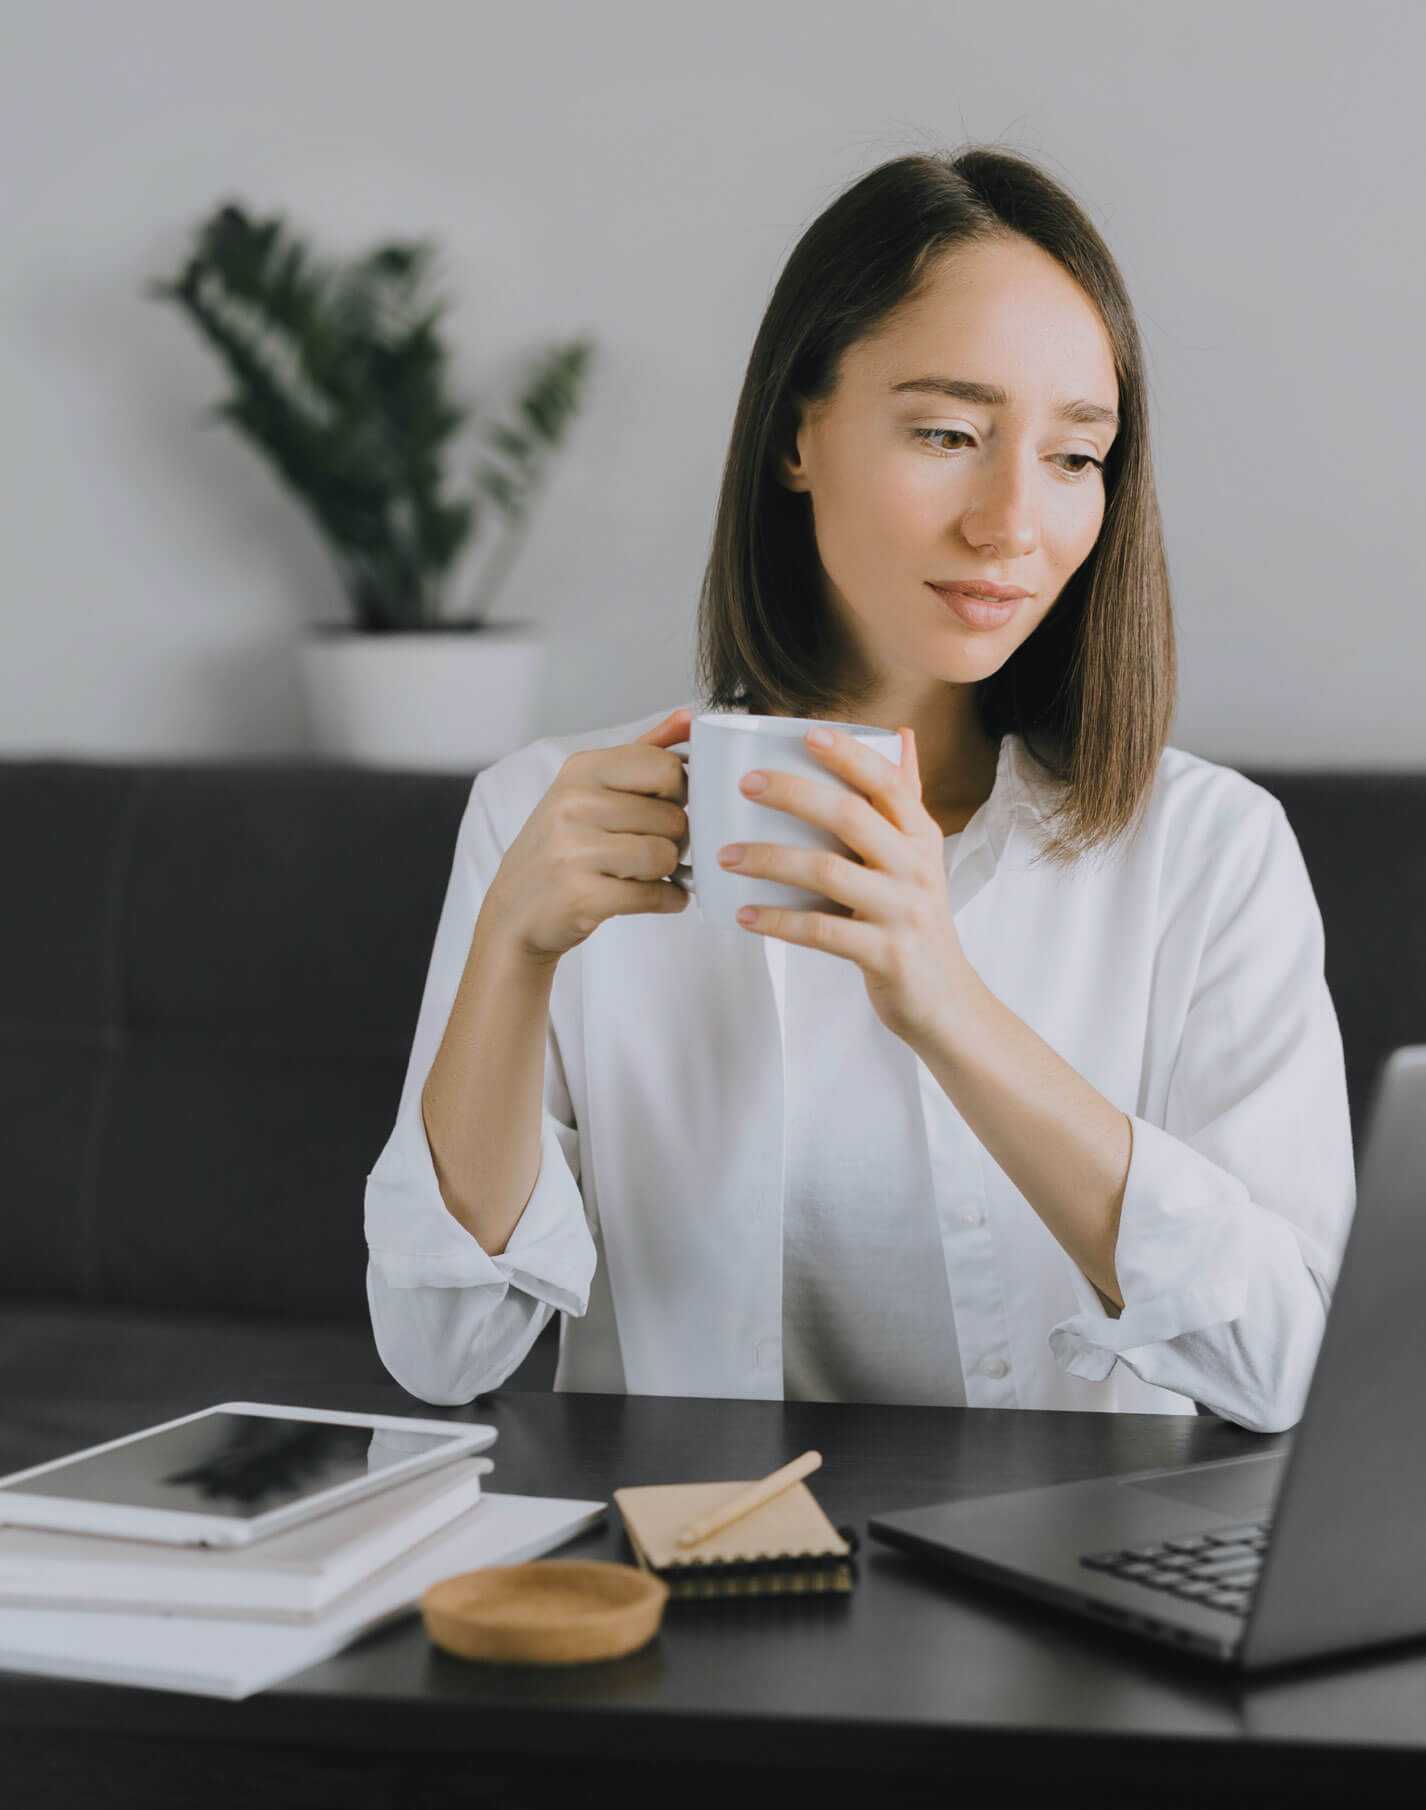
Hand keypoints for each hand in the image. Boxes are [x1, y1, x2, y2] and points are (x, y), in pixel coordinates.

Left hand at [717, 726, 972, 1046]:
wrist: (945, 1000)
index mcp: (921, 837)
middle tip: (745, 785)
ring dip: (769, 859)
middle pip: (852, 816)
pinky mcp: (884, 954)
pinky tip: (743, 914)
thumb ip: (906, 799)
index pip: (887, 782)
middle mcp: (915, 867)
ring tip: (725, 854)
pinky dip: (778, 921)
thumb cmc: (918, 919)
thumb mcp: (921, 856)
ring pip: (827, 872)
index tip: (806, 733)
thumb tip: (899, 734)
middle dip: (794, 794)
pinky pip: (821, 931)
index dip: (848, 755)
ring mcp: (901, 911)